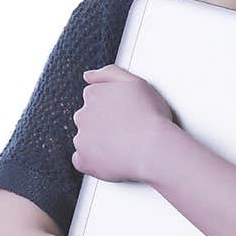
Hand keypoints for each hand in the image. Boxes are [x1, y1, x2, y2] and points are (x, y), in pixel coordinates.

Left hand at [72, 64, 175, 182]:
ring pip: (85, 140)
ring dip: (98, 142)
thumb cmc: (151, 116)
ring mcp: (81, 139)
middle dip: (102, 125)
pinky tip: (111, 159)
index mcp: (93, 95)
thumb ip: (109, 73)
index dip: (111, 108)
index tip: (125, 115)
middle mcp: (82, 115)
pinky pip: (82, 160)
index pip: (94, 99)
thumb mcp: (135, 82)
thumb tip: (88, 76)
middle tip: (125, 132)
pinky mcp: (83, 160)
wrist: (154, 148)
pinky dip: (93, 161)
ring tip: (122, 146)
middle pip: (87, 119)